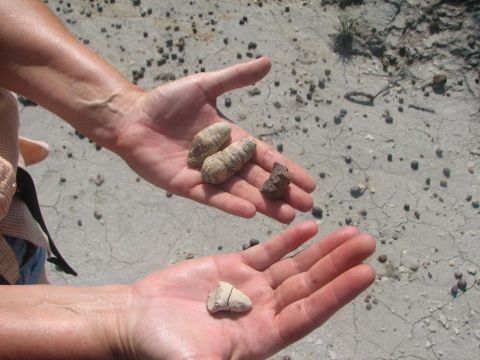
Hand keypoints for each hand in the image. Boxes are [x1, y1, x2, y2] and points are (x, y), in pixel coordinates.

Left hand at [114, 57, 314, 222]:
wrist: (131, 116)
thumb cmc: (165, 101)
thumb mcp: (205, 86)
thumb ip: (235, 77)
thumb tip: (267, 62)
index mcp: (231, 139)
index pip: (266, 156)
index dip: (287, 169)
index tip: (310, 183)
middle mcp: (222, 160)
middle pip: (258, 179)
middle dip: (282, 192)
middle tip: (307, 207)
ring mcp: (205, 176)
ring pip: (240, 191)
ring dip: (263, 204)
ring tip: (286, 216)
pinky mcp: (185, 186)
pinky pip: (211, 197)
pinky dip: (230, 204)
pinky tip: (250, 212)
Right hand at [124, 222, 375, 358]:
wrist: (137, 321)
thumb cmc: (160, 348)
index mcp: (261, 338)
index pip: (309, 313)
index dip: (338, 294)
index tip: (365, 273)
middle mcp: (264, 312)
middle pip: (309, 284)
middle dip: (339, 263)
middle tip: (368, 242)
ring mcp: (251, 287)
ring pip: (295, 266)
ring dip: (322, 249)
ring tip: (350, 233)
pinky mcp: (234, 267)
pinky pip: (268, 252)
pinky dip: (289, 240)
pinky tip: (309, 227)